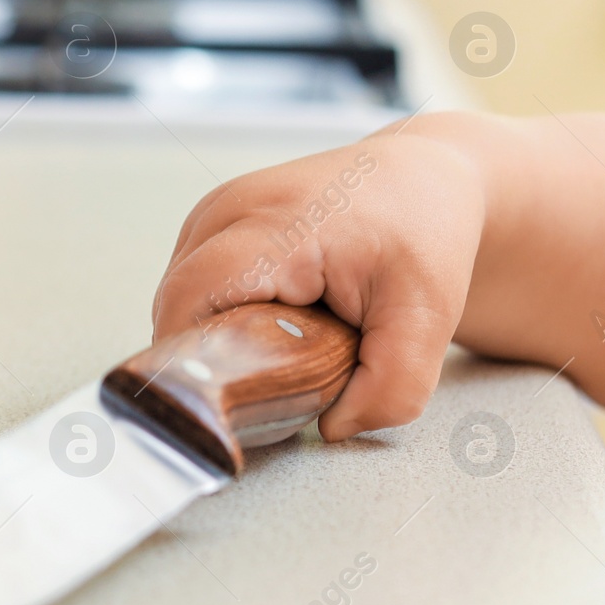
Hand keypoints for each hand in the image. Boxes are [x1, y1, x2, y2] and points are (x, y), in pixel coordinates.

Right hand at [152, 121, 486, 440]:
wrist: (422, 178)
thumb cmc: (422, 234)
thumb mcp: (428, 319)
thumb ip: (391, 389)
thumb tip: (330, 427)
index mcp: (279, 225)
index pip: (190, 302)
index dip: (198, 361)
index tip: (231, 406)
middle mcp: (233, 208)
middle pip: (177, 308)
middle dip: (215, 359)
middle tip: (272, 382)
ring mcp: (216, 209)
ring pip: (179, 300)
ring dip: (216, 336)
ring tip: (278, 344)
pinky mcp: (212, 219)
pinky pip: (190, 285)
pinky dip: (219, 313)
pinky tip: (269, 317)